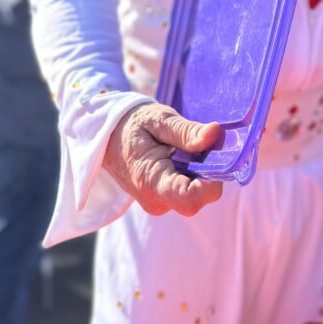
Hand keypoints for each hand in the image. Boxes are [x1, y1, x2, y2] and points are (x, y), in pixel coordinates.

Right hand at [103, 103, 222, 215]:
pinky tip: (179, 157)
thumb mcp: (158, 119)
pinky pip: (187, 191)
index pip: (191, 198)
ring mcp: (159, 203)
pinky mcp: (162, 199)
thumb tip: (215, 134)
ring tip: (182, 148)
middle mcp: (156, 201)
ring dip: (199, 171)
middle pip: (199, 197)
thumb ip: (186, 131)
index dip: (213, 180)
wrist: (105, 138)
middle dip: (208, 171)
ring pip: (195, 194)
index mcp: (152, 182)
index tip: (217, 156)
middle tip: (198, 144)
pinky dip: (191, 174)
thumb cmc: (132, 125)